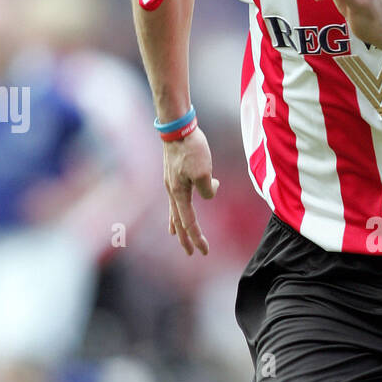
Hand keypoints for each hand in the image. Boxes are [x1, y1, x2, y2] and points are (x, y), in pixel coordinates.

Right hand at [163, 126, 218, 254]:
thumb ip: (207, 189)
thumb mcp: (204, 172)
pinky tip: (181, 204)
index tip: (204, 251)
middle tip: (190, 253)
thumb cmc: (191, 148)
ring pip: (175, 209)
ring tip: (177, 235)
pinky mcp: (173, 174)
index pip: (189, 223)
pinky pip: (176, 196)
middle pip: (178, 221)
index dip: (197, 238)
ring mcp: (171, 182)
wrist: (176, 127)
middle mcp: (172, 191)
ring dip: (179, 224)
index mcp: (178, 193)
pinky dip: (179, 206)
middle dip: (185, 238)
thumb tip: (211, 191)